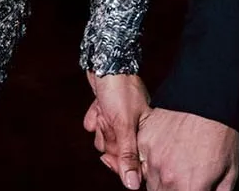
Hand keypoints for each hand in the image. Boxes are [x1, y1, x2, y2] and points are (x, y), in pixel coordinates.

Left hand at [83, 71, 148, 189]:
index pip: (132, 162)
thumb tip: (133, 184)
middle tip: (109, 120)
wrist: (106, 60)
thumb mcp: (124, 124)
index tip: (112, 150)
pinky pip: (95, 125)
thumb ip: (128, 155)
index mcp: (145, 132)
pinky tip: (98, 106)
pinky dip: (93, 116)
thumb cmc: (119, 89)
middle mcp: (133, 128)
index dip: (120, 160)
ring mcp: (119, 119)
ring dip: (100, 126)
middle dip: (107, 137)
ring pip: (103, 139)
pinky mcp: (107, 111)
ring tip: (104, 109)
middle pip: (114, 151)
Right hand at [137, 107, 238, 190]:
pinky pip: (140, 157)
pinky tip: (165, 150)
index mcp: (187, 188)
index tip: (190, 187)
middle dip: (172, 189)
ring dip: (159, 177)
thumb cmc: (223, 136)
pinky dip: (149, 158)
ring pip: (148, 179)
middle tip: (183, 178)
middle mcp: (165, 176)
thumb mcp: (230, 174)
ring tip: (174, 165)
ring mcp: (151, 156)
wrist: (210, 100)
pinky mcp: (144, 138)